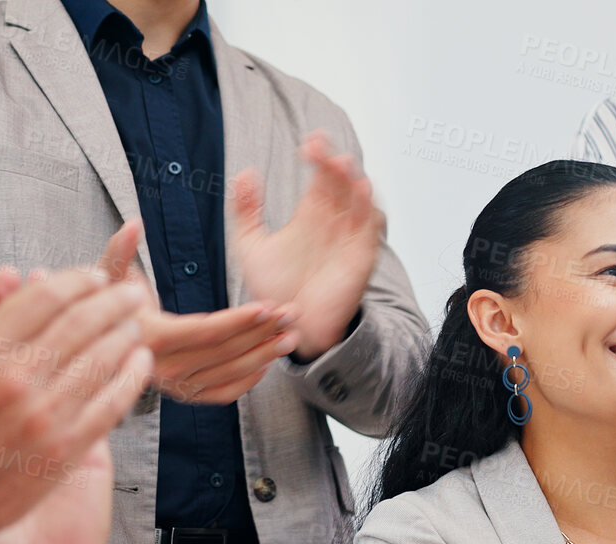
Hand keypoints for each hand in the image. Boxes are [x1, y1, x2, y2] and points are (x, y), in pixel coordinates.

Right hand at [0, 242, 152, 543]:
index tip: (92, 275)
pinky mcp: (63, 453)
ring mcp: (43, 419)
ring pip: (102, 359)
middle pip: (82, 323)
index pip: (44, 299)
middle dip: (112, 301)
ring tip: (135, 322)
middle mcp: (14, 383)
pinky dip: (131, 378)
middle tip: (130, 292)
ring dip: (125, 333)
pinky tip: (140, 363)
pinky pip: (111, 404)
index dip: (75, 281)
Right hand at [92, 220, 299, 403]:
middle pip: (223, 352)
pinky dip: (246, 382)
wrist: (89, 344)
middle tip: (290, 314)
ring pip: (227, 375)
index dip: (238, 320)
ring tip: (290, 336)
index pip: (204, 331)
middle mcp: (161, 369)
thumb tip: (133, 225)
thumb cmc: (102, 305)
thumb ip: (120, 250)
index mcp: (147, 338)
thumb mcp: (104, 276)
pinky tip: (265, 363)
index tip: (267, 306)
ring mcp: (173, 387)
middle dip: (261, 332)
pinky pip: (222, 394)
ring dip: (263, 355)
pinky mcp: (182, 396)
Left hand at [231, 132, 383, 360]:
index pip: (321, 176)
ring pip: (359, 199)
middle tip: (319, 147)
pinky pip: (370, 228)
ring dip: (353, 180)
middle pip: (341, 182)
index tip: (308, 143)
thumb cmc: (274, 291)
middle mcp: (333, 222)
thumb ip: (246, 210)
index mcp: (311, 215)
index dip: (319, 155)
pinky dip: (368, 208)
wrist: (288, 327)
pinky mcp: (360, 257)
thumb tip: (245, 173)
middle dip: (333, 161)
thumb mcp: (250, 246)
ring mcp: (349, 238)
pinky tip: (361, 190)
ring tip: (341, 163)